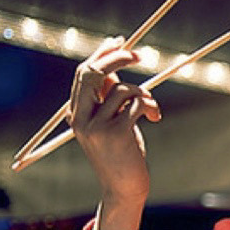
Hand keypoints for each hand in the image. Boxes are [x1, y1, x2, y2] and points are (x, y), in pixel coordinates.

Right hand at [68, 36, 161, 205]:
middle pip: (95, 73)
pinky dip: (150, 105)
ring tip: (153, 109)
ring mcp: (96, 126)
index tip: (119, 41)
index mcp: (75, 114)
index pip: (83, 73)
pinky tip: (154, 118)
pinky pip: (137, 103)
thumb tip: (112, 68)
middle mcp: (80, 118)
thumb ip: (107, 98)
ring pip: (123, 89)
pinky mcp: (115, 133)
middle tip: (140, 55)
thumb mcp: (111, 122)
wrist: (123, 188)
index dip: (101, 54)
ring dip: (145, 94)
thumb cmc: (120, 154)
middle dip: (118, 58)